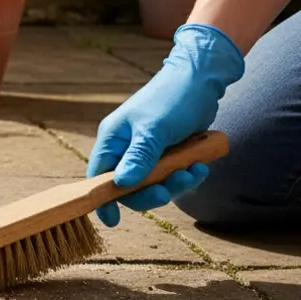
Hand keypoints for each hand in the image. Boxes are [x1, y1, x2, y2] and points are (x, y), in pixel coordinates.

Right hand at [86, 23, 244, 226]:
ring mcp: (147, 152)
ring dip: (175, 184)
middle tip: (168, 193)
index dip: (103, 200)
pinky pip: (172, 176)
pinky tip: (201, 166)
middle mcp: (126, 148)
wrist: (202, 78)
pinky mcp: (167, 153)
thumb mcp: (154, 130)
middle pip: (128, 187)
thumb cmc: (172, 98)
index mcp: (112, 140)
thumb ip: (138, 159)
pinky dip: (186, 176)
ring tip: (195, 171)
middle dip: (151, 193)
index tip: (113, 221)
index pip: (98, 177)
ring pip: (154, 184)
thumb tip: (121, 185)